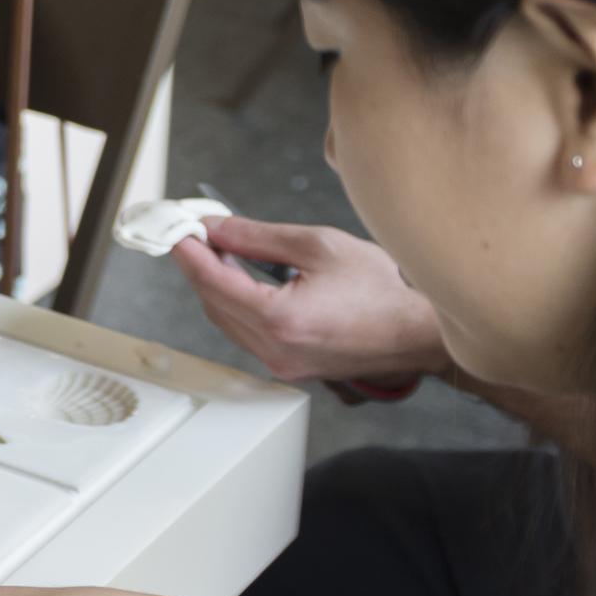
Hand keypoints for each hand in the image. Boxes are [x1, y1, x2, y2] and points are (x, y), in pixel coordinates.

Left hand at [169, 216, 449, 384]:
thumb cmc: (382, 289)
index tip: (176, 230)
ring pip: (227, 322)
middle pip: (214, 304)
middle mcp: (275, 349)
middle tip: (196, 234)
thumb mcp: (318, 246)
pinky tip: (243, 280)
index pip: (213, 282)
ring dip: (217, 287)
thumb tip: (217, 228)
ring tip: (219, 251)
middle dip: (200, 267)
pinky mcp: (291, 367)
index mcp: (280, 320)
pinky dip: (238, 306)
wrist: (420, 332)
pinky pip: (248, 334)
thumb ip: (259, 237)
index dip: (189, 252)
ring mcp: (282, 364)